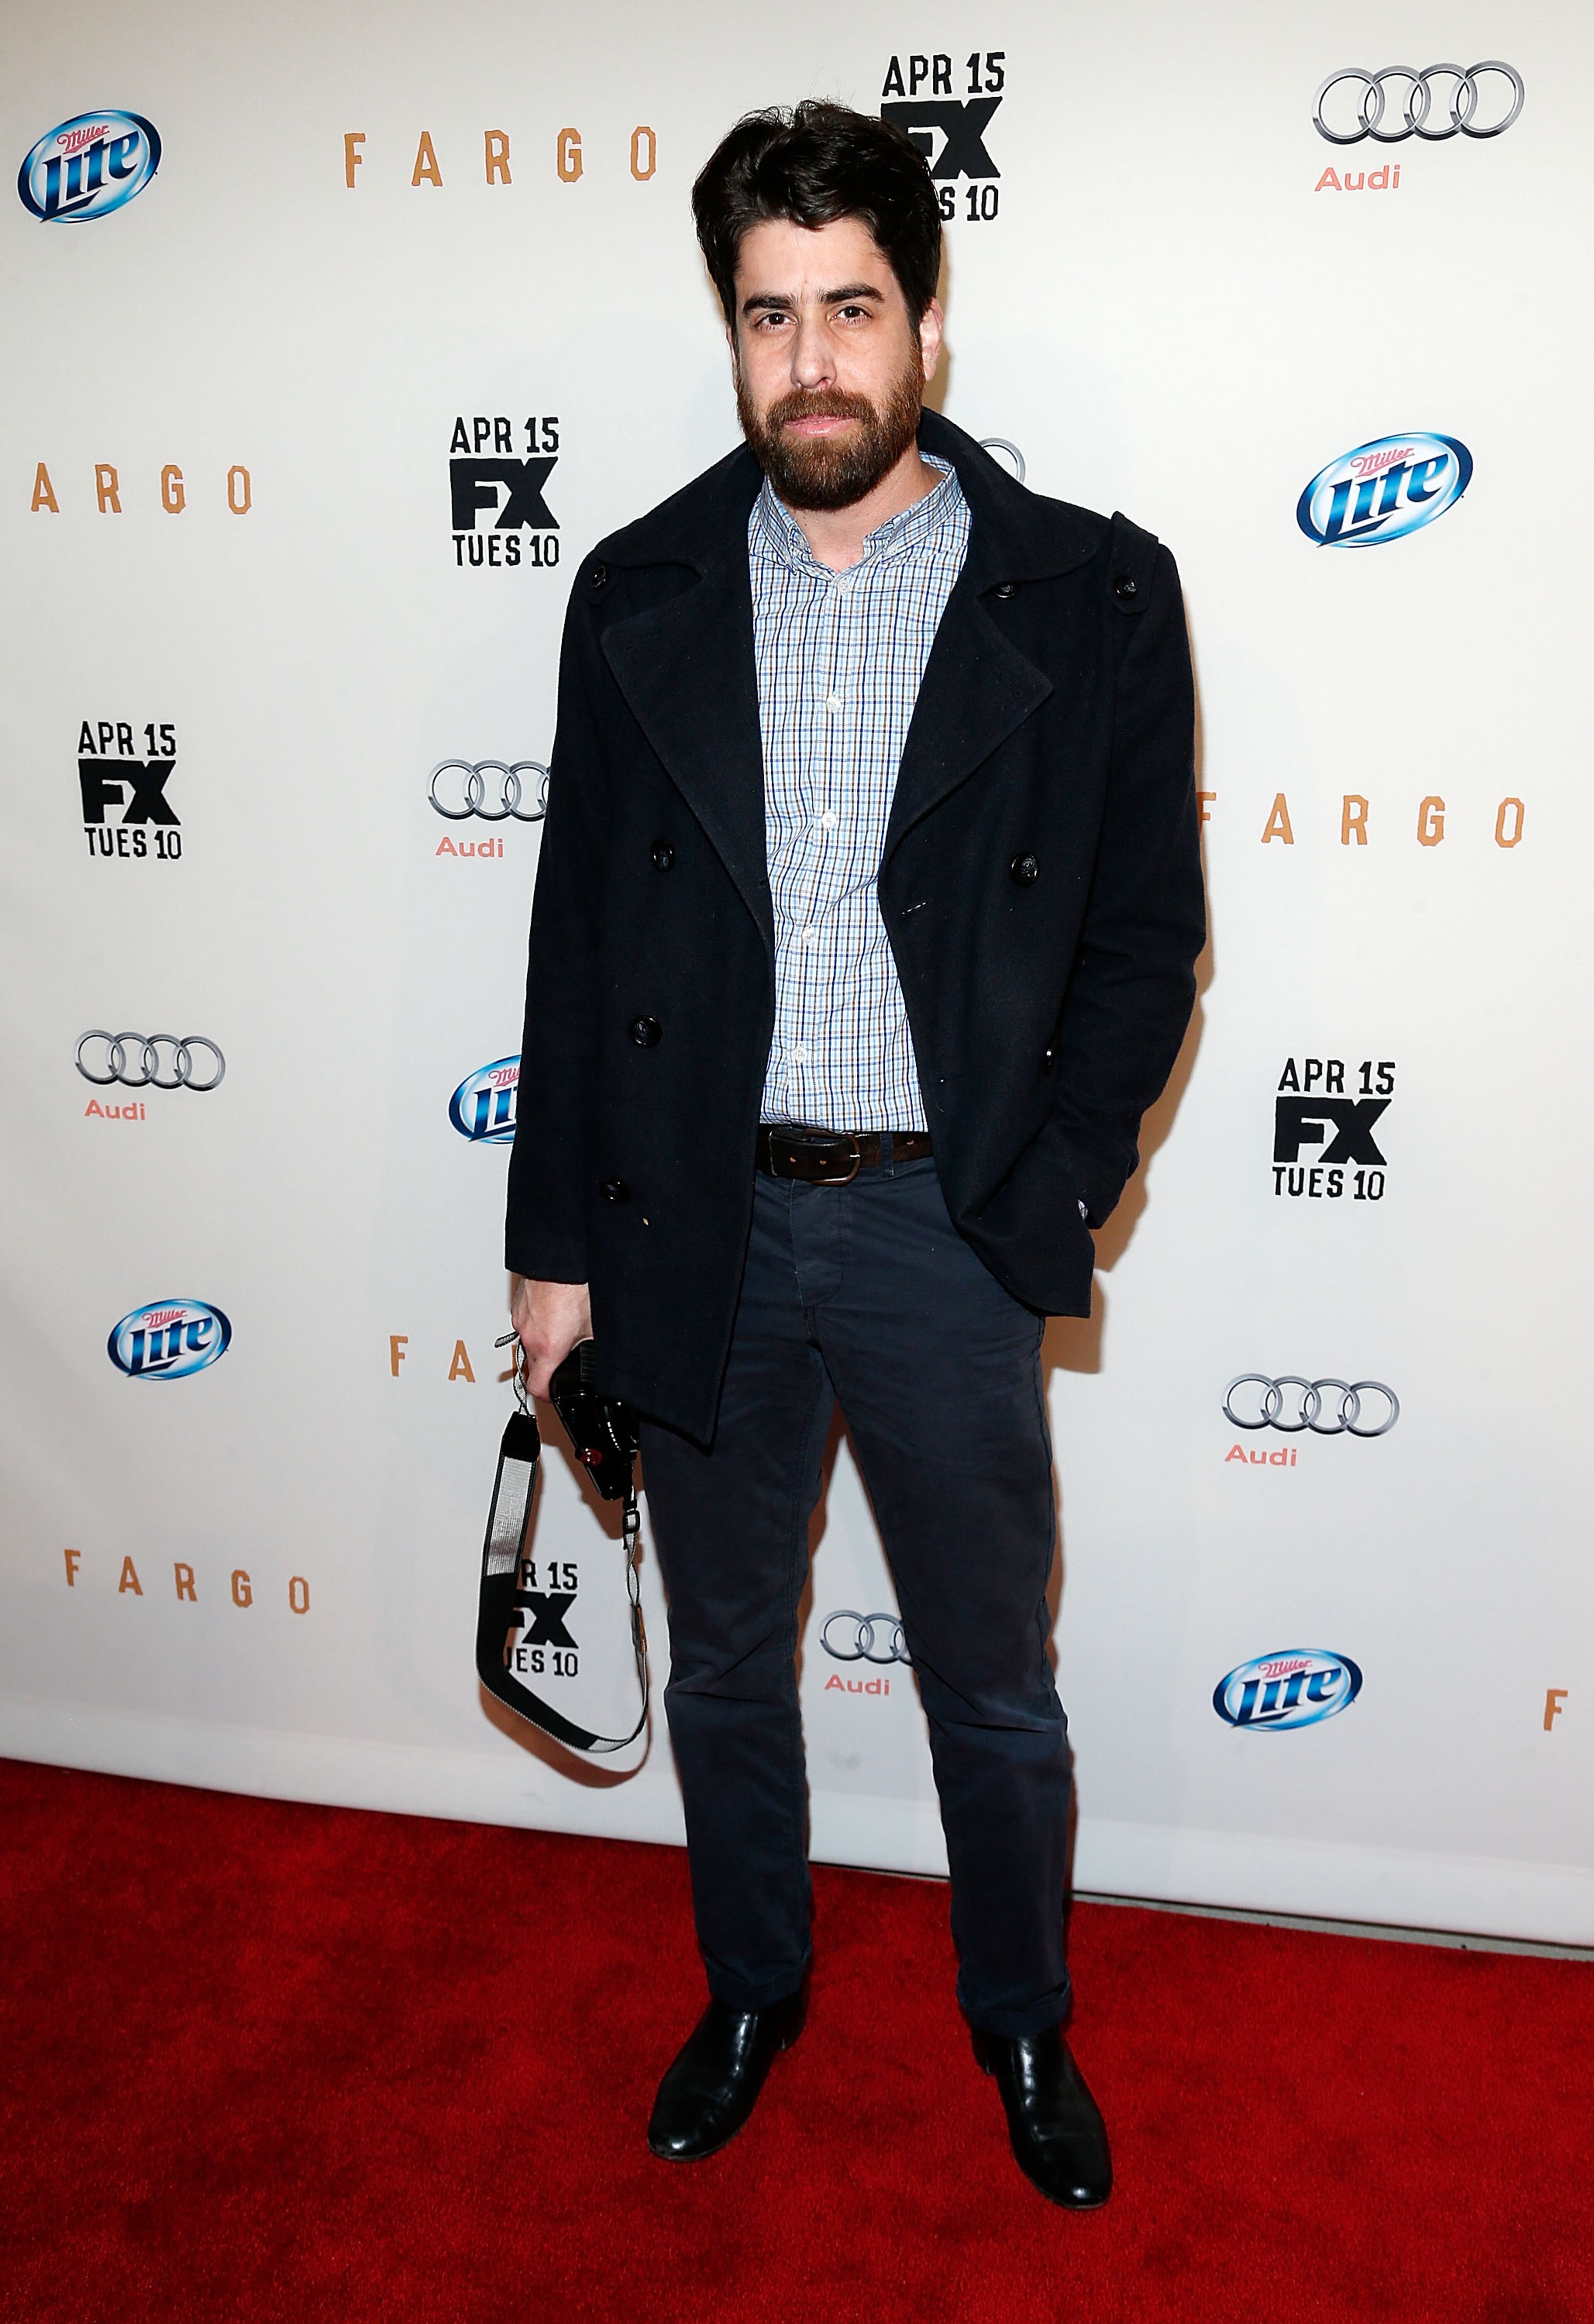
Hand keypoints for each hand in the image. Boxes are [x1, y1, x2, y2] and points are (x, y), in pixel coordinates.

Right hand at [511, 1277, 592, 1399]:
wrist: (559, 1262)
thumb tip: (597, 1354)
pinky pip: (526, 1325)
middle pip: (533, 1365)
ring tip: (560, 1330)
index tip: (551, 1395)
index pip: (536, 1387)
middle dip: (547, 1366)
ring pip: (528, 1343)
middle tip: (563, 1359)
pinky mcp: (518, 1307)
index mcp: (548, 1348)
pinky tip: (553, 1314)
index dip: (545, 1395)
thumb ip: (589, 1345)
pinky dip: (537, 1325)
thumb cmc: (574, 1287)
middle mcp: (529, 1336)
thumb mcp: (592, 1325)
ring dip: (542, 1343)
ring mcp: (521, 1321)